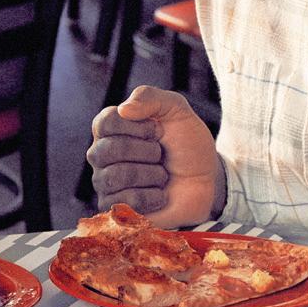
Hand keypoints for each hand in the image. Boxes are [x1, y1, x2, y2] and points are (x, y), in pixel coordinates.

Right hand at [87, 85, 221, 224]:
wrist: (205, 180)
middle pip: (108, 150)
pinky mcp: (115, 209)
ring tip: (162, 175)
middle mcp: (101, 154)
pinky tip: (160, 195)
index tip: (158, 131)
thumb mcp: (176, 110)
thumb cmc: (187, 144)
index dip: (139, 128)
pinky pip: (123, 202)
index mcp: (110, 127)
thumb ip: (150, 97)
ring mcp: (105, 182)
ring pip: (115, 177)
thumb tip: (124, 109)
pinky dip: (151, 197)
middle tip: (161, 155)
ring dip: (151, 175)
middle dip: (147, 152)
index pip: (106, 122)